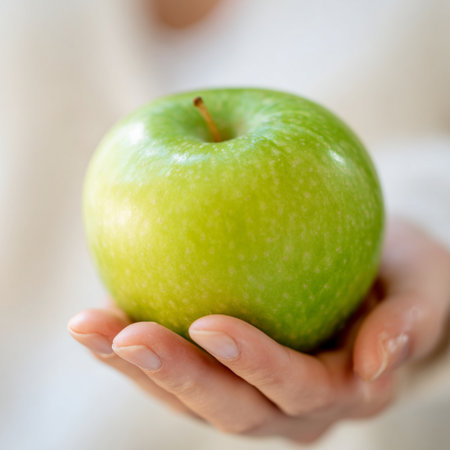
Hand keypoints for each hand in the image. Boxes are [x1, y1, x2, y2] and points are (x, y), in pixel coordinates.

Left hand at [68, 218, 449, 443]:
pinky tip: (100, 318)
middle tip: (122, 334)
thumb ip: (411, 322)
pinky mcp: (222, 368)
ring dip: (135, 366)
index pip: (295, 386)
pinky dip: (133, 347)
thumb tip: (380, 359)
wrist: (381, 282)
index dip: (255, 363)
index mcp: (342, 386)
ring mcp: (251, 392)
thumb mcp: (424, 288)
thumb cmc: (406, 279)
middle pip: (228, 405)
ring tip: (88, 327)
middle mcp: (290, 404)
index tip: (209, 325)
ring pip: (188, 395)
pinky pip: (174, 367)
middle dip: (174, 375)